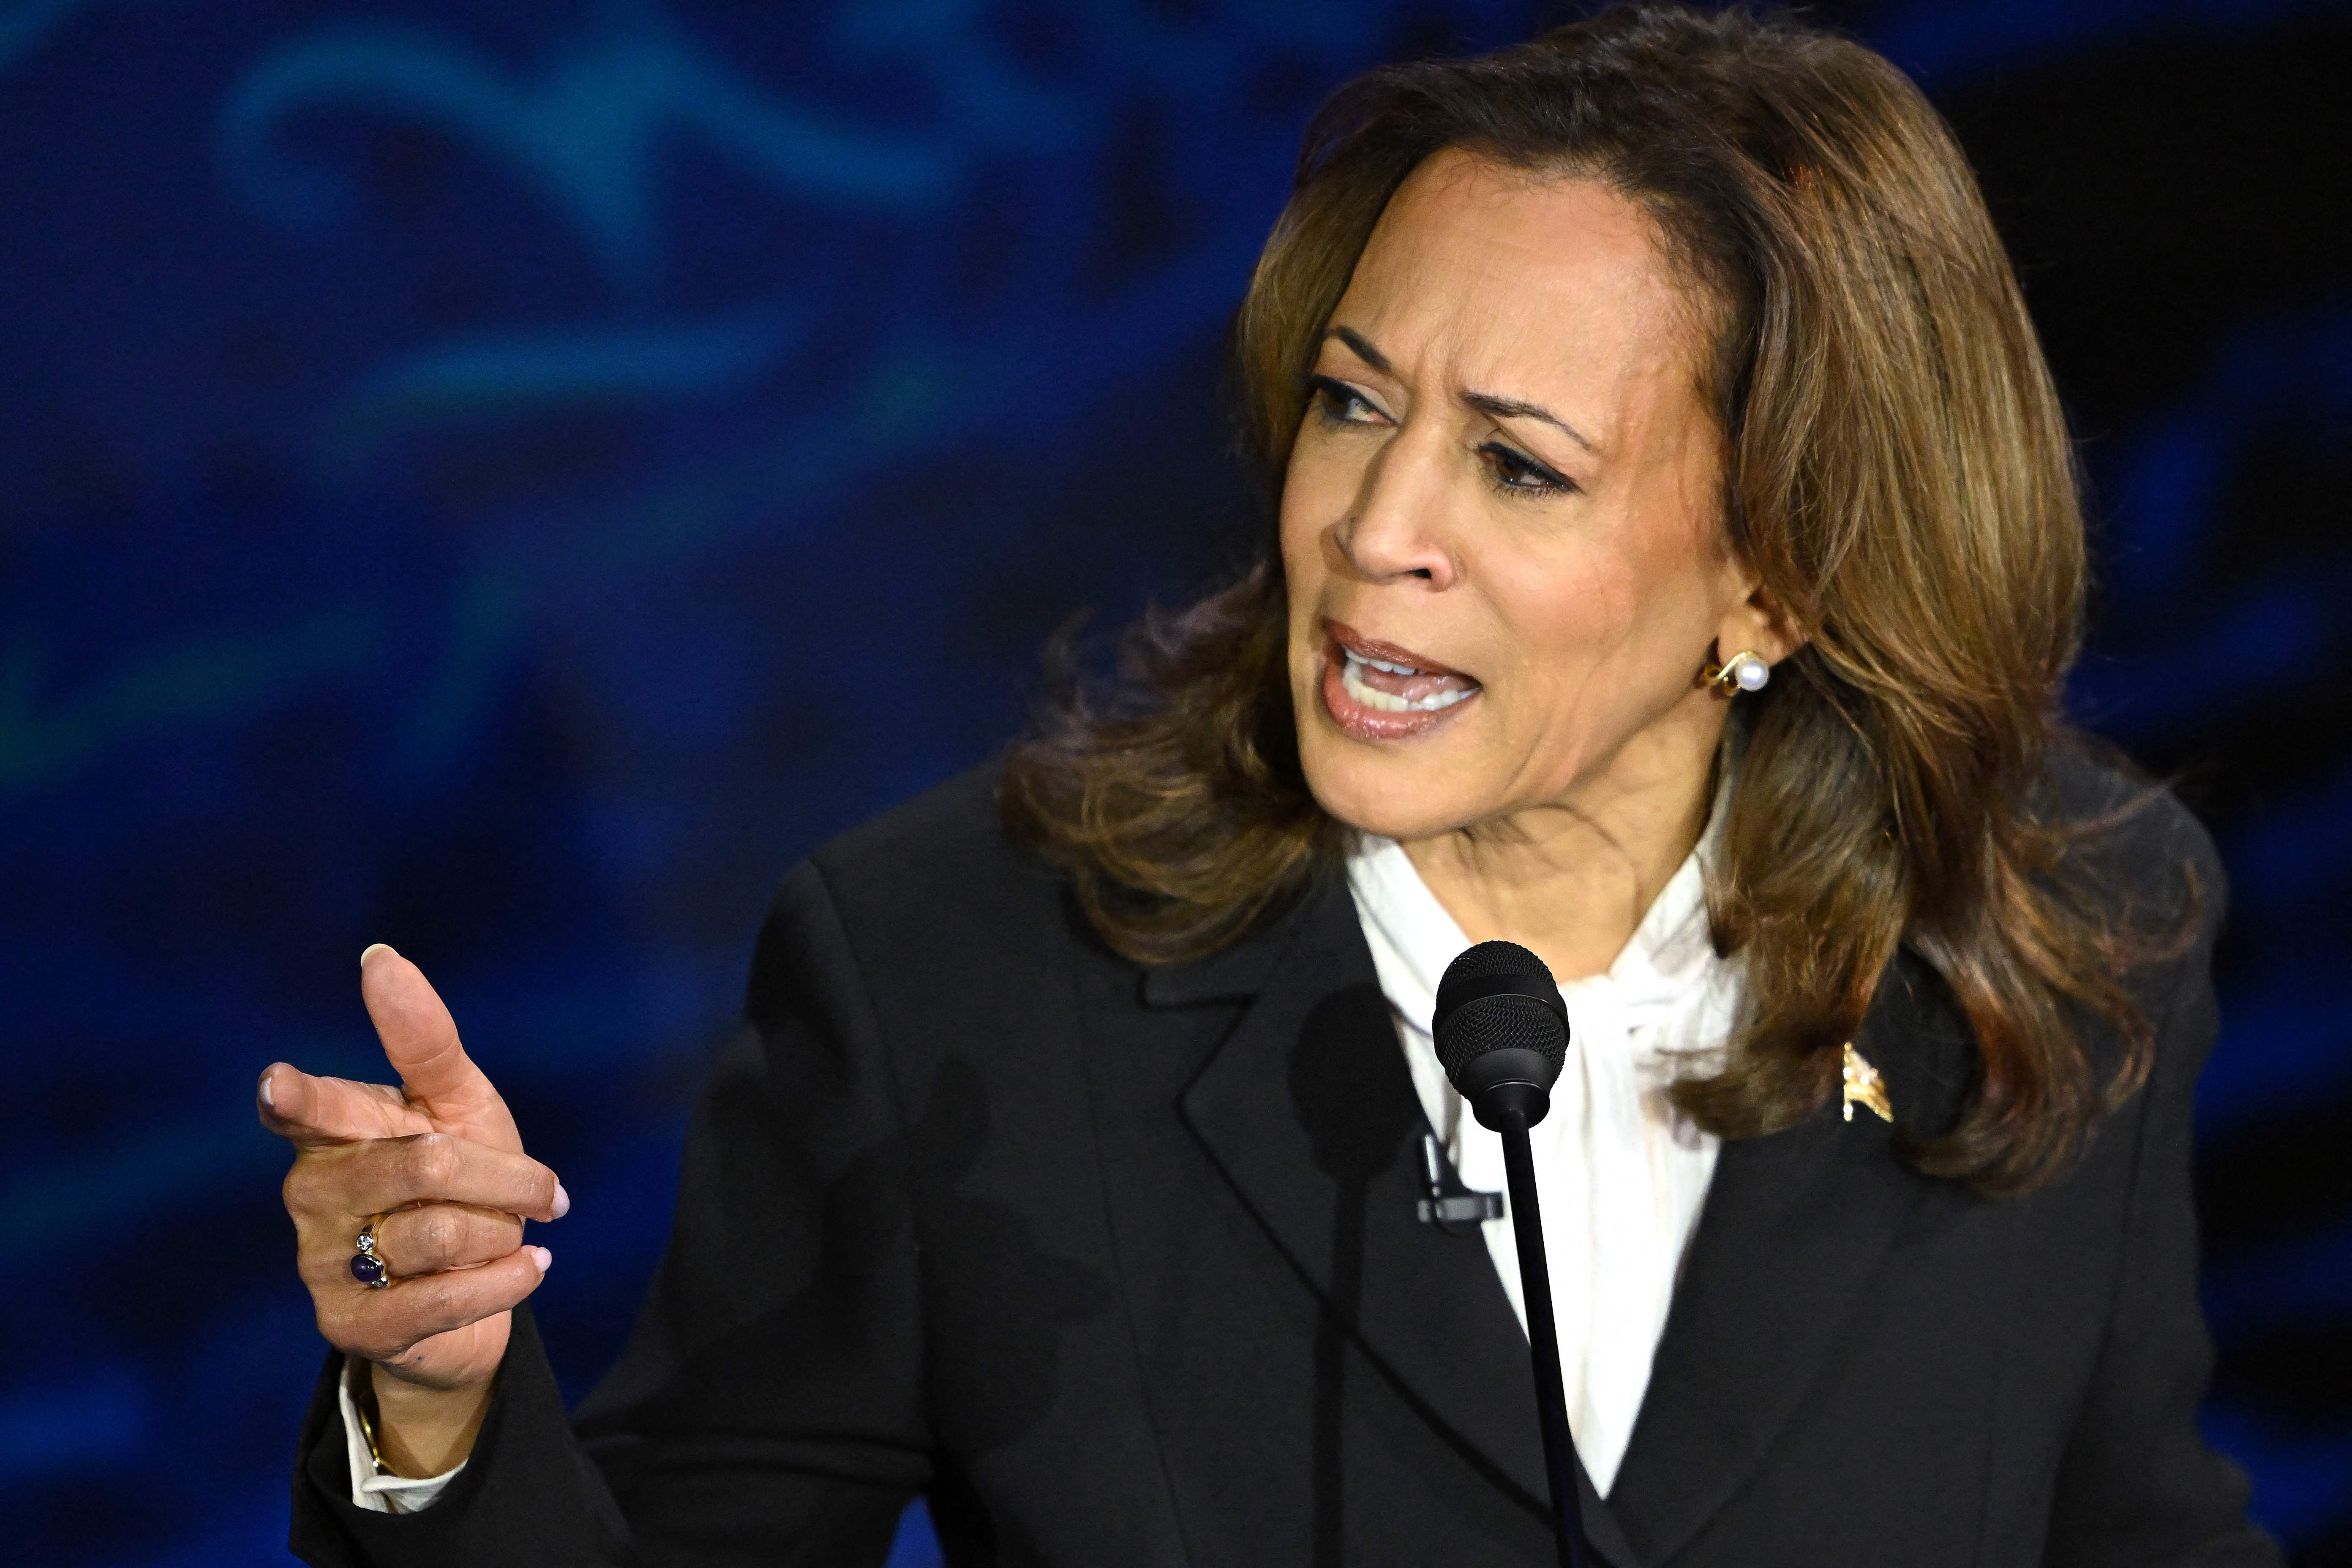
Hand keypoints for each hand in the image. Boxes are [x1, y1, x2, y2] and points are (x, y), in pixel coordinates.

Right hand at [261, 944, 566, 1471]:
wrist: (476, 1292)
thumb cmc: (464, 1182)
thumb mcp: (460, 1106)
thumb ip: (424, 1041)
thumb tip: (380, 957)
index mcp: (333, 1132)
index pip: (310, 1108)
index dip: (299, 1096)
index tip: (278, 1083)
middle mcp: (314, 1194)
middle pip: (426, 1163)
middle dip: (504, 1176)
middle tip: (538, 1190)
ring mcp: (322, 1263)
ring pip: (440, 1229)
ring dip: (501, 1229)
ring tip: (505, 1234)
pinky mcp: (351, 1327)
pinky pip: (444, 1297)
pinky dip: (507, 1279)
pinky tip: (528, 1268)